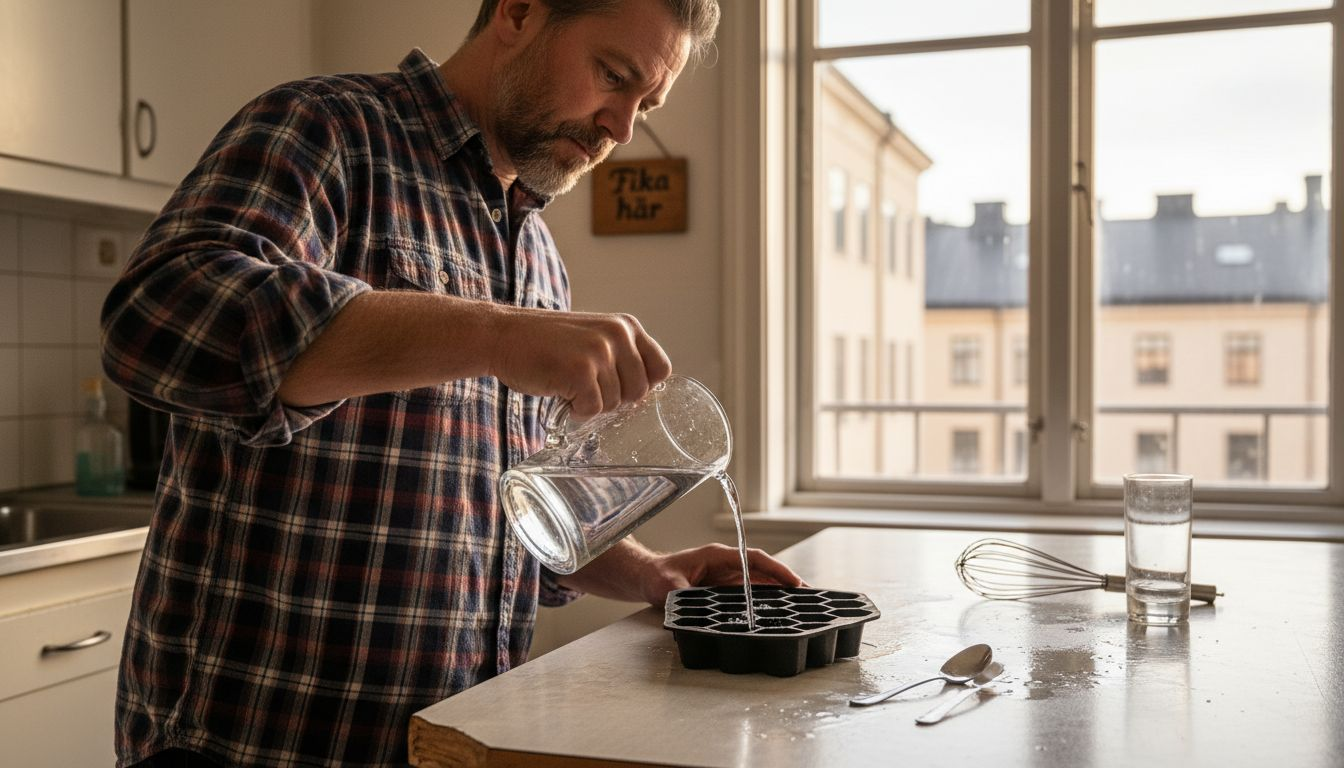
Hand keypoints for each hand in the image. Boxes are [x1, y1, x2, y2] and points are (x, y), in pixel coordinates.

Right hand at [486, 306, 672, 418]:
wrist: (503, 336)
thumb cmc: (546, 342)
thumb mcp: (594, 336)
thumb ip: (620, 355)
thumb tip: (645, 392)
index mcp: (626, 326)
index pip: (661, 369)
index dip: (643, 386)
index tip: (620, 388)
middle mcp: (618, 335)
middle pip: (639, 393)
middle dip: (614, 399)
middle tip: (586, 387)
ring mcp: (599, 352)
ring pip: (614, 404)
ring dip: (590, 404)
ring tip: (568, 383)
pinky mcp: (580, 372)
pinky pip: (592, 411)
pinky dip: (575, 410)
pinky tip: (560, 392)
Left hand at [637, 543, 806, 606]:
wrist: (647, 577)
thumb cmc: (657, 577)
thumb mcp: (669, 586)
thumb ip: (683, 593)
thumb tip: (697, 603)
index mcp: (717, 556)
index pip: (753, 558)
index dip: (775, 569)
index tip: (793, 581)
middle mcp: (726, 563)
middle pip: (763, 569)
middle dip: (786, 581)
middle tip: (809, 596)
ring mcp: (726, 575)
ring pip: (759, 580)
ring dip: (779, 590)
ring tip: (801, 604)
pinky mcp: (723, 587)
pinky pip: (750, 590)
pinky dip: (766, 597)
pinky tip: (777, 609)